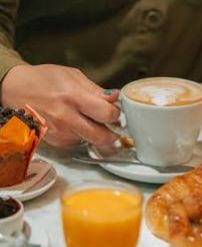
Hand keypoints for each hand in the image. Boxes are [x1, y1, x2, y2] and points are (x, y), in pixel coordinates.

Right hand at [0, 64, 119, 147]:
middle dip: (112, 133)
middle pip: (102, 137)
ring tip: (87, 120)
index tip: (115, 112)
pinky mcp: (56, 142)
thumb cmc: (43, 80)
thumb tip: (115, 98)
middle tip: (111, 126)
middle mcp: (66, 118)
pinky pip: (78, 143)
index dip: (115, 114)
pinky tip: (74, 124)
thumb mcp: (72, 76)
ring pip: (91, 141)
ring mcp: (61, 133)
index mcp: (73, 97)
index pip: (106, 114)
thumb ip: (95, 90)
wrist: (15, 90)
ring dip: (96, 133)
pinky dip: (81, 136)